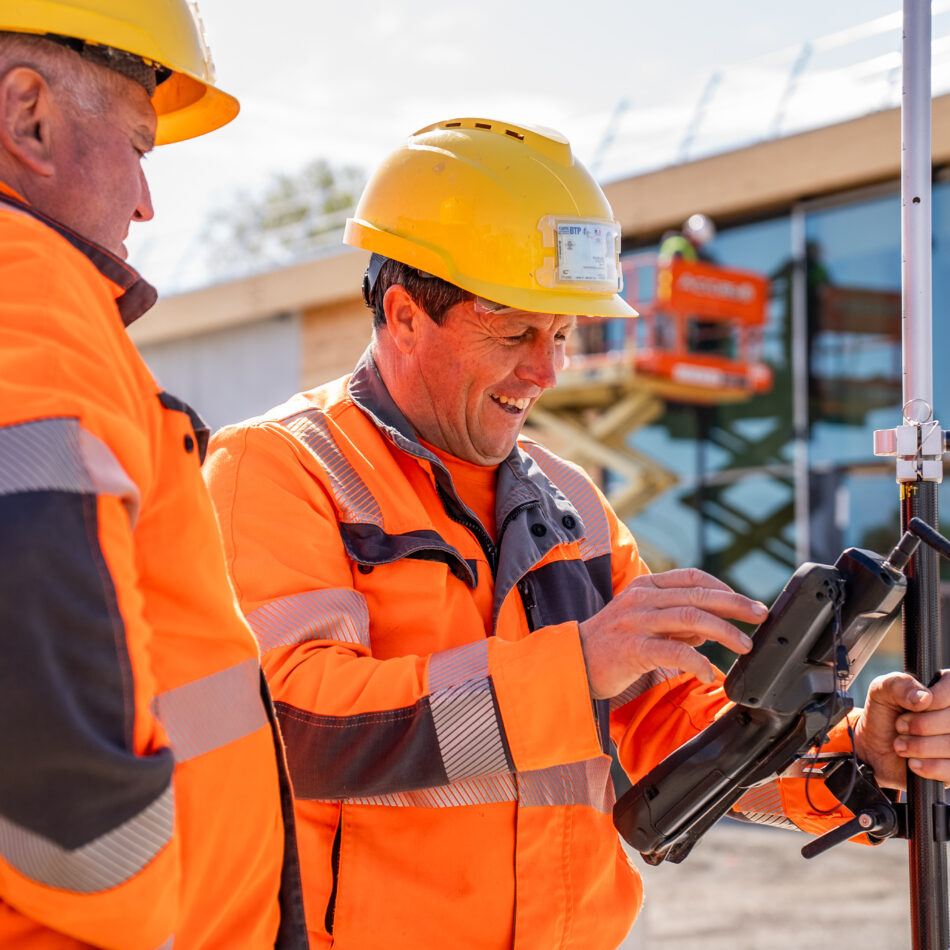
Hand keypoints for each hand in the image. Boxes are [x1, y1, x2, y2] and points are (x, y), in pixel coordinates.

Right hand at [578, 568, 767, 698]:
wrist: (571, 663)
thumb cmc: (610, 644)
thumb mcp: (641, 621)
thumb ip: (674, 620)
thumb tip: (709, 628)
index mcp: (644, 586)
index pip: (692, 578)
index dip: (724, 587)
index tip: (747, 603)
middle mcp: (641, 599)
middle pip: (698, 595)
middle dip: (735, 605)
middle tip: (760, 616)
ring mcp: (636, 622)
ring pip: (691, 618)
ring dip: (725, 631)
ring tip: (744, 645)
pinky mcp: (632, 648)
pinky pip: (674, 651)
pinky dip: (697, 660)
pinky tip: (709, 671)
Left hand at [853, 670, 949, 788]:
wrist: (875, 750)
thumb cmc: (884, 716)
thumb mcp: (881, 691)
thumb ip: (899, 685)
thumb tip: (924, 697)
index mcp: (944, 689)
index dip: (934, 701)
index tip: (911, 708)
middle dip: (920, 726)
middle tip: (900, 727)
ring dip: (920, 747)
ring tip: (900, 745)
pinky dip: (929, 767)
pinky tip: (913, 762)